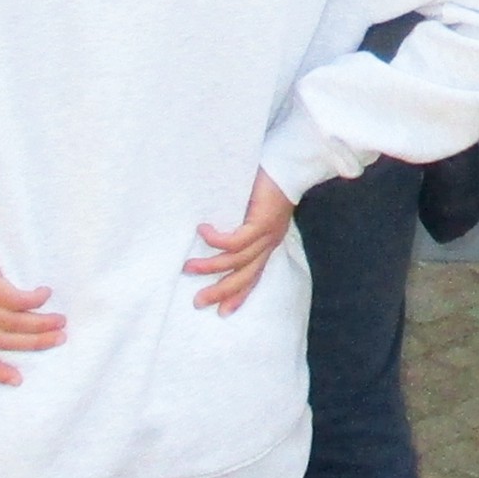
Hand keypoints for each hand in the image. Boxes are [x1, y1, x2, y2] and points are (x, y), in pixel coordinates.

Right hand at [185, 172, 294, 315]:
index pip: (253, 276)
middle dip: (221, 292)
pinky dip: (217, 240)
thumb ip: (239, 224)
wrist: (290, 164)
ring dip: (211, 267)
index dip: (239, 295)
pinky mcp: (262, 222)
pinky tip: (203, 233)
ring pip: (237, 261)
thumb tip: (208, 231)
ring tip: (188, 267)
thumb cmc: (268, 182)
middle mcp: (268, 243)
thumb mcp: (252, 209)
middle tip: (198, 302)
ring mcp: (266, 234)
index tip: (223, 312)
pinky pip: (236, 240)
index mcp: (267, 243)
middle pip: (245, 276)